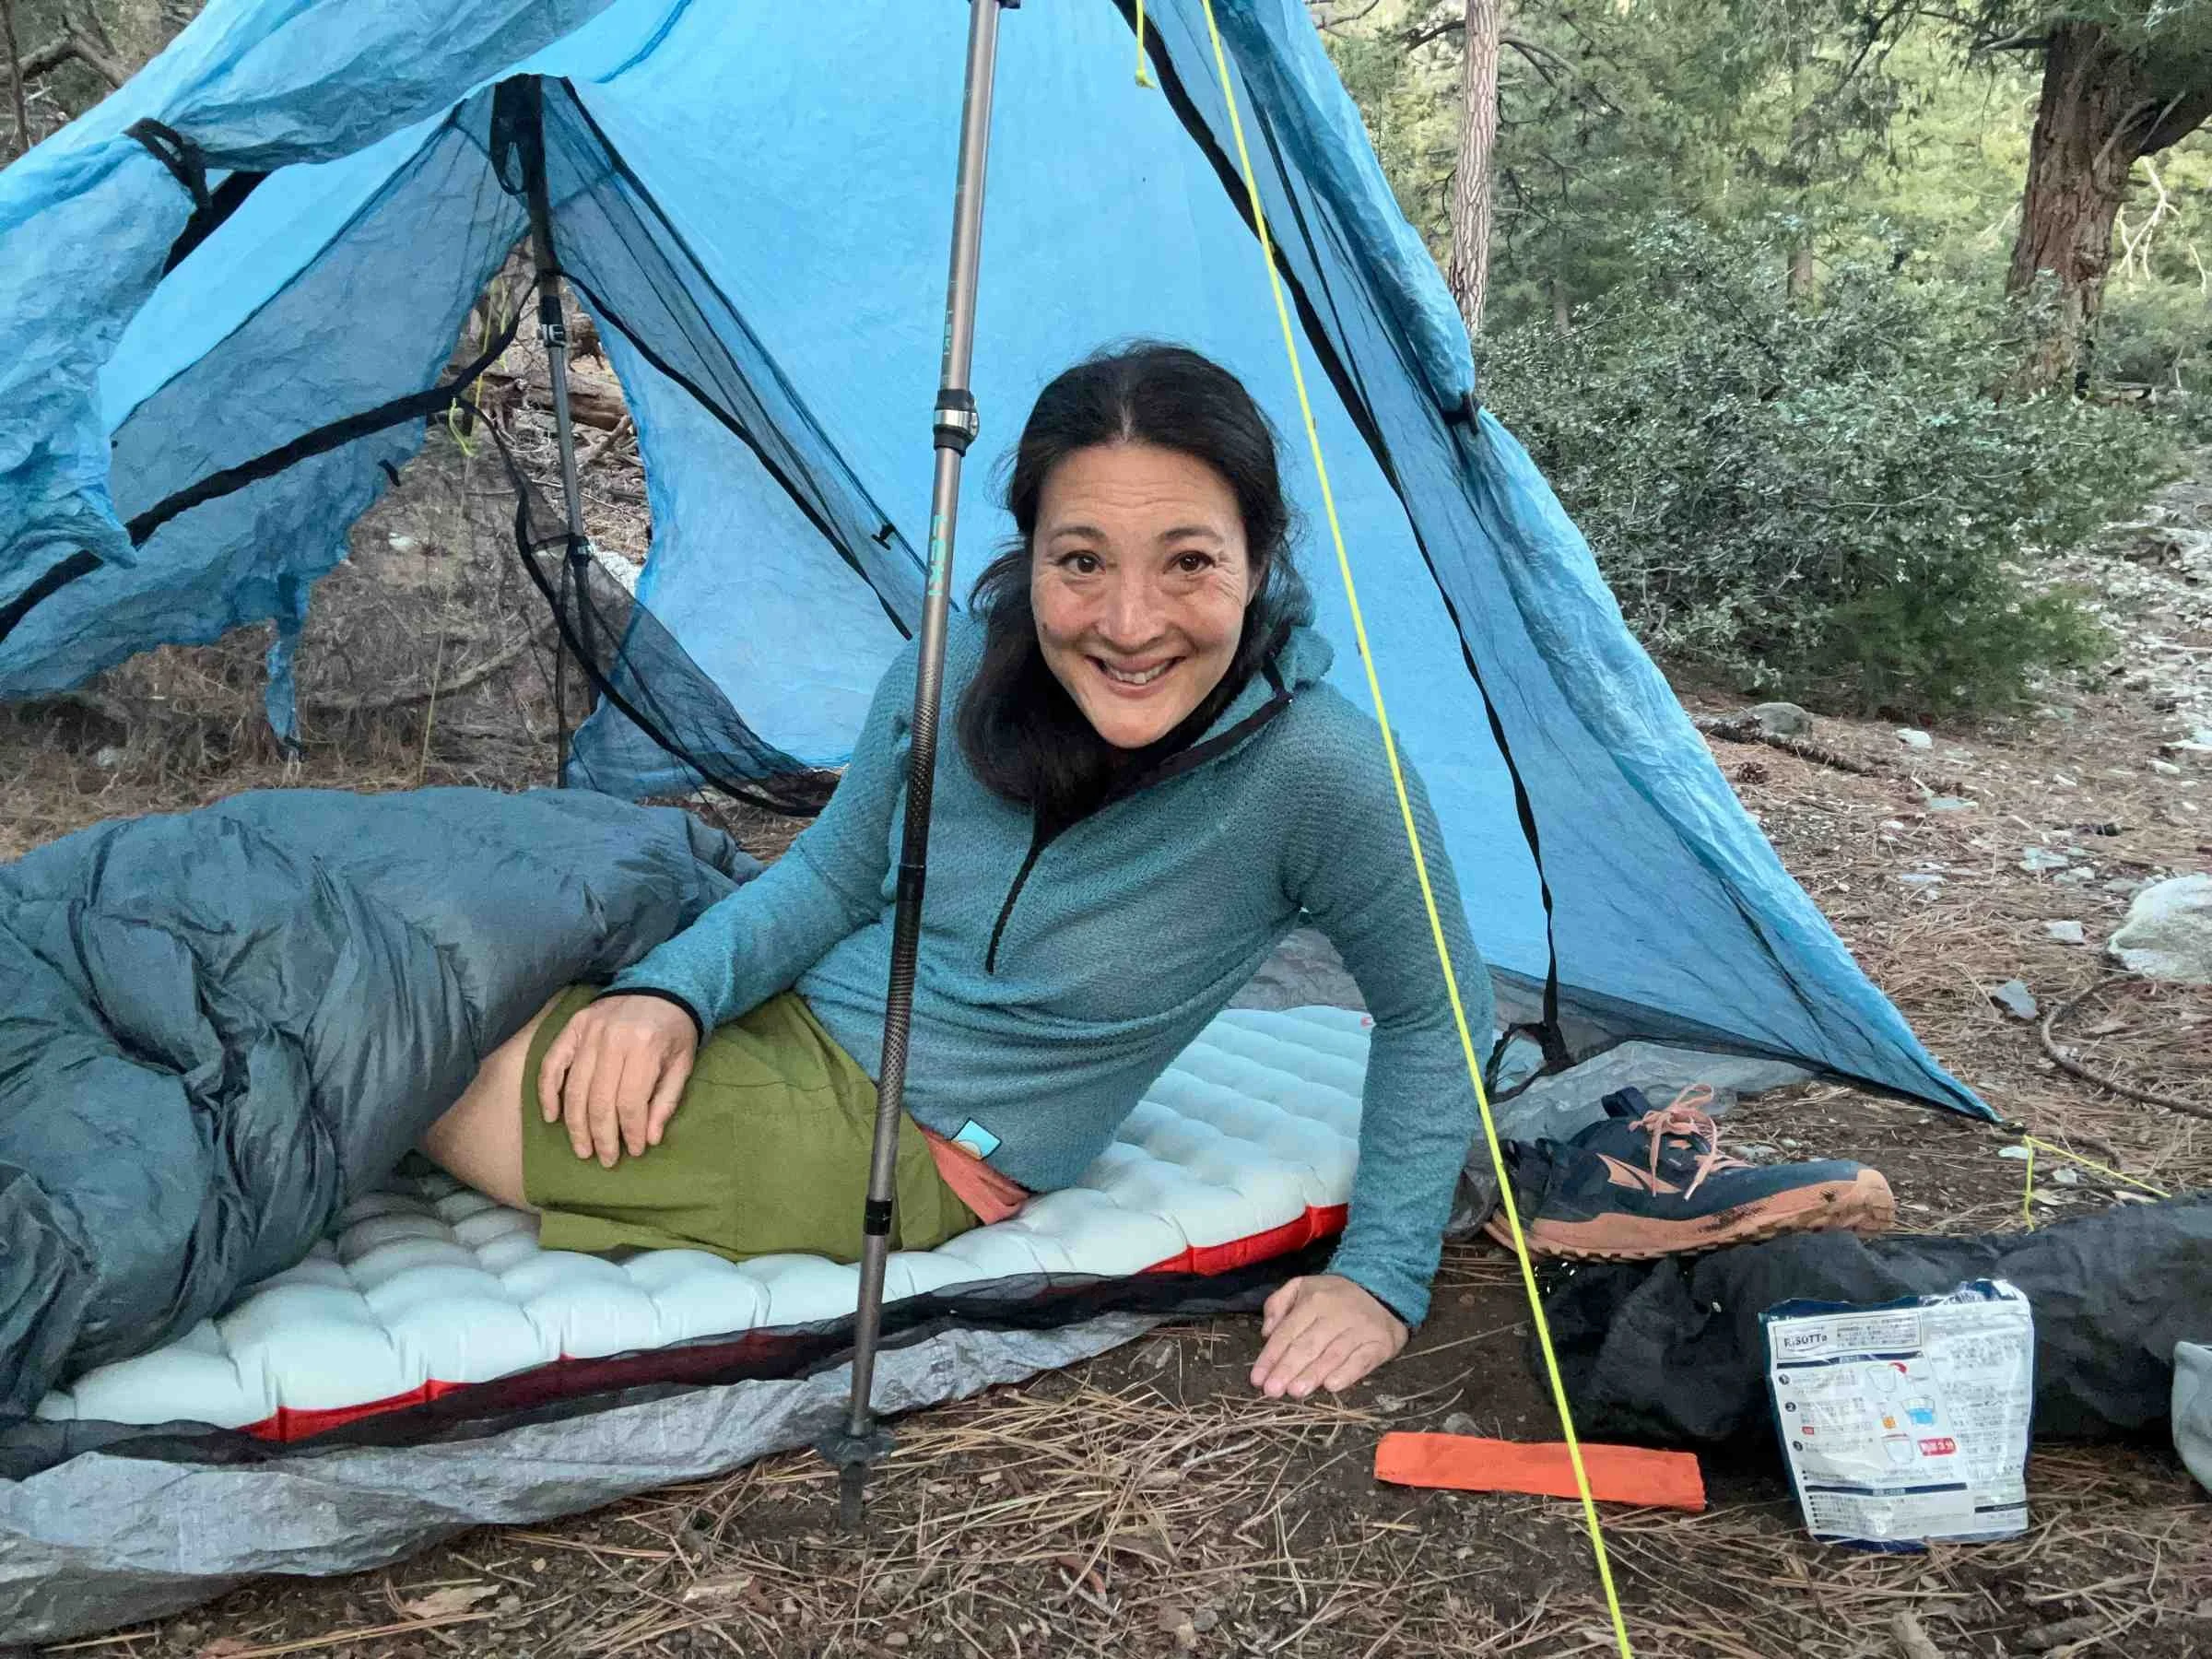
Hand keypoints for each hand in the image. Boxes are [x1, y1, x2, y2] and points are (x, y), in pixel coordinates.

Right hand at [536, 995, 698, 1167]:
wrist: (662, 985)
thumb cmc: (675, 1031)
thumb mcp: (682, 1064)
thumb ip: (666, 1101)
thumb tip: (649, 1139)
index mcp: (645, 1047)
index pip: (630, 1102)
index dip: (631, 1132)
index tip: (634, 1151)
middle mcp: (613, 1039)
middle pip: (599, 1100)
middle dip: (601, 1136)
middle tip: (605, 1159)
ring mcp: (589, 1031)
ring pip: (574, 1088)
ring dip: (576, 1125)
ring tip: (582, 1148)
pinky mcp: (573, 1026)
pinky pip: (552, 1064)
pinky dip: (548, 1092)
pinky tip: (552, 1117)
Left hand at [1250, 1274, 1407, 1398]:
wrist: (1383, 1290)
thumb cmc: (1335, 1296)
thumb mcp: (1303, 1287)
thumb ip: (1278, 1303)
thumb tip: (1266, 1332)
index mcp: (1313, 1300)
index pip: (1287, 1332)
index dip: (1270, 1357)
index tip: (1257, 1378)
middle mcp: (1336, 1314)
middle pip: (1307, 1346)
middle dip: (1287, 1369)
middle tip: (1272, 1390)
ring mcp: (1359, 1329)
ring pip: (1332, 1355)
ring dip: (1312, 1375)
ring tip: (1295, 1392)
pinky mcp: (1379, 1343)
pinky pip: (1362, 1360)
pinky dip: (1347, 1373)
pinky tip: (1331, 1386)